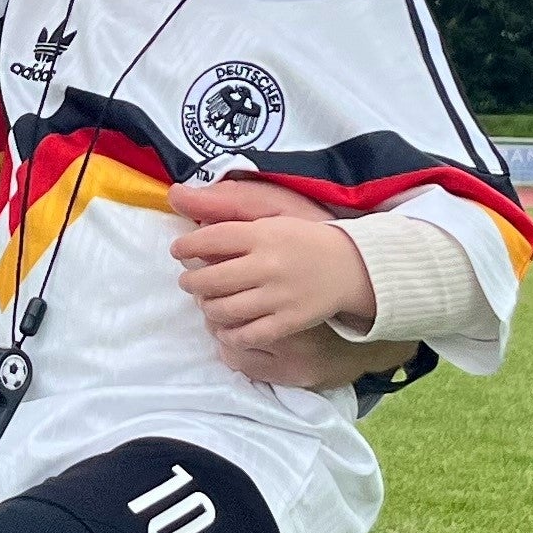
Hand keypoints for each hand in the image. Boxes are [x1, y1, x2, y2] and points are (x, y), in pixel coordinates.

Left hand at [170, 177, 375, 385]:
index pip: (211, 239)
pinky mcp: (290, 321)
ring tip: (207, 302)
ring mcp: (279, 295)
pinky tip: (226, 327)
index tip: (178, 251)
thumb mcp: (271, 213)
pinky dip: (230, 334)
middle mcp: (268, 264)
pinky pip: (248, 335)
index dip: (187, 246)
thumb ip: (227, 207)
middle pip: (211, 279)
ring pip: (224, 309)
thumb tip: (177, 197)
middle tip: (189, 282)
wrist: (354, 265)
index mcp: (263, 234)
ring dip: (207, 308)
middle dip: (191, 282)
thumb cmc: (305, 238)